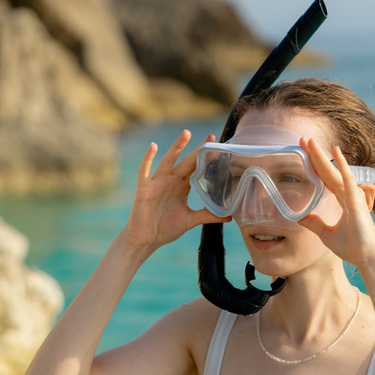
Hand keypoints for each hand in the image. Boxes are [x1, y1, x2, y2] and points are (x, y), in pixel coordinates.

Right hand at [125, 130, 230, 251]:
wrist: (146, 240)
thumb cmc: (165, 228)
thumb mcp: (190, 220)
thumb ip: (207, 215)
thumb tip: (229, 217)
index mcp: (182, 186)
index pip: (196, 168)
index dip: (206, 158)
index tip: (218, 146)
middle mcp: (171, 181)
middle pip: (186, 161)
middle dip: (197, 149)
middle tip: (210, 136)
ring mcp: (157, 183)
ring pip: (168, 161)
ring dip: (177, 147)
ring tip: (187, 134)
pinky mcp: (144, 188)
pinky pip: (145, 170)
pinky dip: (148, 158)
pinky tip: (153, 146)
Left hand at [297, 138, 374, 271]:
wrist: (366, 260)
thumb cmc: (351, 248)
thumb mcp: (327, 234)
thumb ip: (315, 224)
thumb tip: (301, 217)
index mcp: (343, 200)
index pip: (326, 178)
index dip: (315, 164)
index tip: (304, 151)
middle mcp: (348, 195)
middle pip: (328, 171)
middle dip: (316, 155)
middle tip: (303, 139)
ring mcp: (353, 197)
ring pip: (335, 172)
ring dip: (324, 156)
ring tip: (312, 141)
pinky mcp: (357, 203)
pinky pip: (348, 181)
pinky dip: (342, 167)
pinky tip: (336, 153)